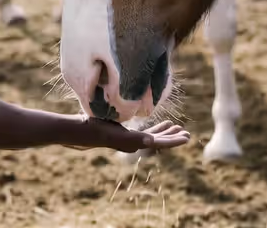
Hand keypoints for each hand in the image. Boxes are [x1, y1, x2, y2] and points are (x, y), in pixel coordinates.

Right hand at [71, 119, 190, 152]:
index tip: (187, 138)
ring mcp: (128, 138)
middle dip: (172, 137)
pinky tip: (157, 123)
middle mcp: (133, 143)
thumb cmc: (95, 129)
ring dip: (164, 132)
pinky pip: (143, 132)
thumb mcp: (114, 132)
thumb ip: (132, 137)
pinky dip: (153, 128)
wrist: (79, 130)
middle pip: (158, 141)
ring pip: (151, 136)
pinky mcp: (123, 132)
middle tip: (186, 133)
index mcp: (134, 143)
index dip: (173, 140)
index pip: (158, 143)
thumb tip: (150, 141)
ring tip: (176, 126)